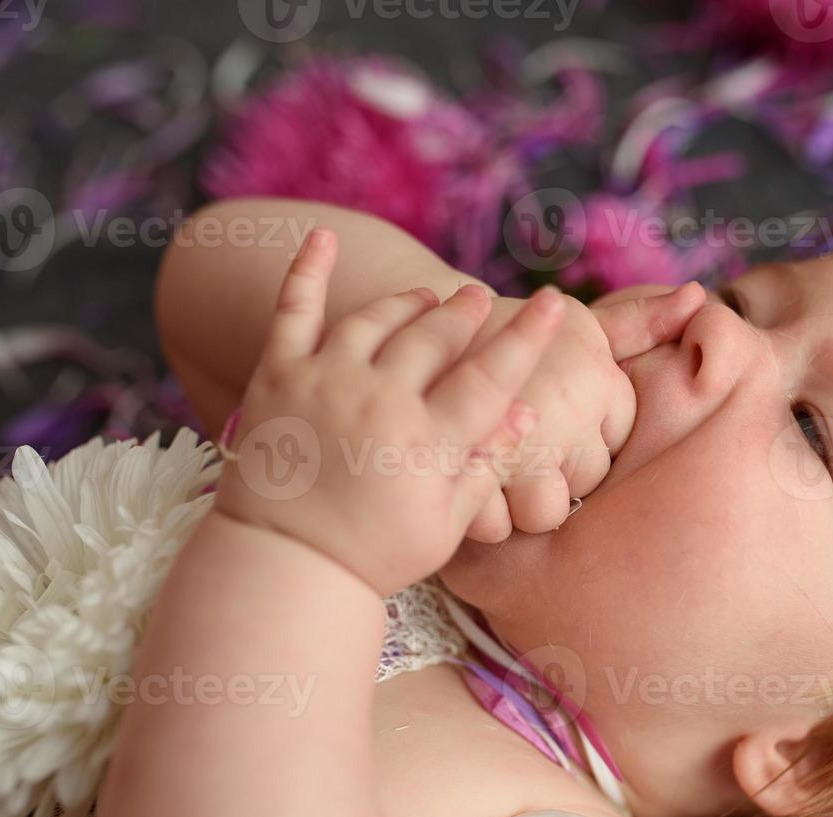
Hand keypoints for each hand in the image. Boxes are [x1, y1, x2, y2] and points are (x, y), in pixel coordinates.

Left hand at [212, 229, 565, 597]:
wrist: (283, 563)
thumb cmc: (372, 554)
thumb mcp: (442, 526)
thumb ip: (484, 468)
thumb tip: (524, 414)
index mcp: (427, 440)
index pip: (491, 376)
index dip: (527, 338)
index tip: (555, 304)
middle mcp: (379, 399)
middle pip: (434, 337)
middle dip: (463, 313)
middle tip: (478, 299)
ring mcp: (325, 380)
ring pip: (376, 319)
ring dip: (408, 303)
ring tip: (427, 299)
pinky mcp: (277, 375)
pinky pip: (295, 310)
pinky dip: (308, 270)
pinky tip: (322, 237)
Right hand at [462, 281, 705, 540]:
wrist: (408, 334)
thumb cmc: (504, 329)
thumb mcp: (576, 323)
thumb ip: (640, 323)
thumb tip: (700, 297)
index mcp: (595, 379)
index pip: (617, 443)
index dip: (587, 439)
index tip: (558, 418)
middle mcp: (564, 412)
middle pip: (584, 489)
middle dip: (557, 478)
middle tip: (526, 449)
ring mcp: (515, 448)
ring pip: (542, 515)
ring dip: (520, 503)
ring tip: (499, 469)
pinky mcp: (465, 479)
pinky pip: (493, 528)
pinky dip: (480, 516)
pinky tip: (469, 483)